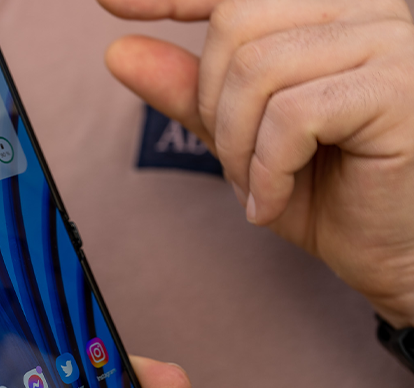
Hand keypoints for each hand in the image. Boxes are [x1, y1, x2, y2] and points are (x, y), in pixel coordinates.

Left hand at [100, 0, 413, 326]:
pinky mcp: (399, 87)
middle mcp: (366, 9)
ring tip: (257, 187)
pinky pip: (291, 115)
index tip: (108, 0)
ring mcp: (390, 42)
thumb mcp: (241, 140)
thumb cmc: (331, 195)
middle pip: (236, 22)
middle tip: (235, 164)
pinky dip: (266, 168)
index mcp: (329, 10)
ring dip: (237, 145)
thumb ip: (189, 93)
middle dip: (212, 103)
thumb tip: (119, 51)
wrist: (398, 256)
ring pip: (256, 69)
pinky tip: (273, 200)